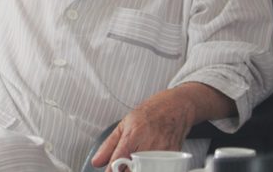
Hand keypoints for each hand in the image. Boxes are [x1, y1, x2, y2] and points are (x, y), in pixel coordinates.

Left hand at [90, 83, 235, 170]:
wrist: (176, 107)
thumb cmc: (150, 113)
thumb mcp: (124, 124)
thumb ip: (109, 145)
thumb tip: (96, 162)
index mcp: (134, 133)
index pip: (120, 157)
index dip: (112, 169)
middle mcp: (149, 143)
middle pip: (134, 170)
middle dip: (126, 171)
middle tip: (122, 167)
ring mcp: (163, 151)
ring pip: (147, 171)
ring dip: (139, 171)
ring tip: (134, 166)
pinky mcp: (175, 158)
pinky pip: (161, 169)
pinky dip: (152, 169)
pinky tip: (148, 166)